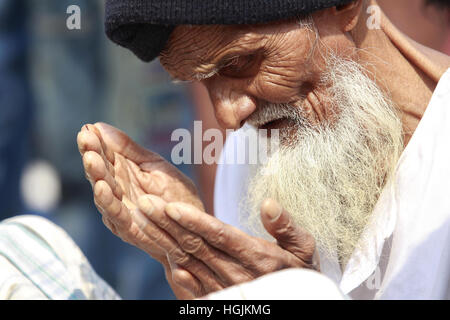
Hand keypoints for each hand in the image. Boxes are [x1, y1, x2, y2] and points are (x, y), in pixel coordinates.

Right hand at [77, 122, 204, 298]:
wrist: (196, 225)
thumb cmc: (174, 194)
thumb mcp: (154, 165)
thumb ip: (129, 149)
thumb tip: (100, 126)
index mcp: (121, 174)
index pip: (103, 156)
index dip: (94, 143)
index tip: (87, 128)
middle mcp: (116, 193)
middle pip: (100, 173)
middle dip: (91, 155)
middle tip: (85, 138)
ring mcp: (121, 212)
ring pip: (104, 194)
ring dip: (96, 176)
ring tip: (91, 158)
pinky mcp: (130, 230)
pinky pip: (118, 217)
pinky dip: (109, 203)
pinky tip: (102, 186)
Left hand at [135, 195, 319, 297]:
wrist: (299, 303)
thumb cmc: (301, 272)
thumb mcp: (303, 248)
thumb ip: (287, 227)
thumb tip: (268, 204)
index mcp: (256, 256)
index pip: (219, 235)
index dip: (193, 220)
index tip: (170, 205)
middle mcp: (237, 273)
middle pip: (196, 245)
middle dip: (168, 223)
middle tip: (144, 203)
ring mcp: (226, 288)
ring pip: (189, 262)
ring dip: (164, 241)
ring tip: (144, 220)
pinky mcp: (220, 299)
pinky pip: (194, 288)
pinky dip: (177, 275)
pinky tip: (164, 261)